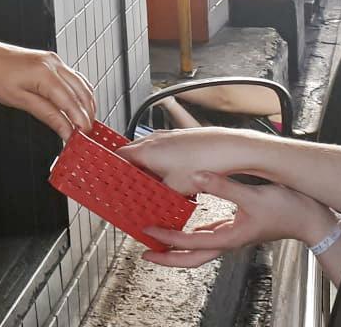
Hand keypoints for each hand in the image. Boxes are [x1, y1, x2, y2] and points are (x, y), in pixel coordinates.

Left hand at [0, 41, 95, 139]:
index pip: (71, 102)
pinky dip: (80, 93)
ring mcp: (55, 61)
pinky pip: (74, 78)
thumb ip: (47, 115)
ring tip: (83, 124)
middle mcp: (54, 64)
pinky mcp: (53, 61)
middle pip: (81, 93)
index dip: (80, 121)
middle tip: (85, 135)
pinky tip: (77, 106)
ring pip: (82, 84)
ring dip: (86, 104)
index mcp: (45, 73)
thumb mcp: (20, 101)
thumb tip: (65, 130)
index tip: (83, 137)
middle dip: (87, 115)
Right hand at [117, 128, 266, 193]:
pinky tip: (171, 176)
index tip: (111, 181)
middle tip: (130, 187)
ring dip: (146, 167)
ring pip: (148, 153)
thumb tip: (149, 204)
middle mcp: (153, 140)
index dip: (113, 171)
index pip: (118, 157)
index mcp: (145, 150)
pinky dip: (160, 163)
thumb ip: (156, 196)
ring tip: (153, 184)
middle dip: (130, 172)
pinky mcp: (179, 138)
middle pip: (131, 155)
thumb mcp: (174, 189)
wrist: (229, 148)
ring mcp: (167, 137)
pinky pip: (161, 151)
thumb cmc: (204, 162)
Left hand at [141, 172, 340, 267]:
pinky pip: (207, 236)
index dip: (167, 239)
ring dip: (177, 246)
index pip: (190, 243)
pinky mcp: (236, 229)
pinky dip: (192, 234)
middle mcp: (228, 241)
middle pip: (191, 257)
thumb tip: (198, 176)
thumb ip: (223, 186)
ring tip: (158, 238)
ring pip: (198, 248)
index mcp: (230, 237)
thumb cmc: (287, 210)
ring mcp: (232, 236)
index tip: (149, 231)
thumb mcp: (252, 195)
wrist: (310, 219)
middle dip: (167, 257)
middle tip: (146, 251)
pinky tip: (184, 225)